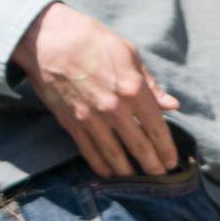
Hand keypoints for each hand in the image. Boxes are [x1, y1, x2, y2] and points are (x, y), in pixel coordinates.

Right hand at [12, 4, 180, 177]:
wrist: (48, 40)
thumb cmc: (92, 40)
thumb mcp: (128, 52)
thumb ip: (150, 84)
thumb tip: (172, 105)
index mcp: (133, 88)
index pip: (156, 128)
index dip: (166, 149)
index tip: (172, 162)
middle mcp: (114, 109)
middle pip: (140, 148)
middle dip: (153, 167)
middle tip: (160, 178)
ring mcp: (92, 120)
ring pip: (116, 157)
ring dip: (129, 174)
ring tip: (138, 181)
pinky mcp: (73, 125)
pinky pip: (91, 154)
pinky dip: (102, 168)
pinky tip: (111, 175)